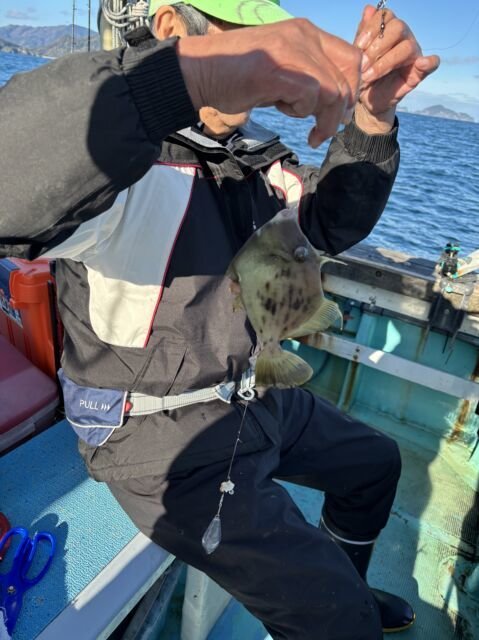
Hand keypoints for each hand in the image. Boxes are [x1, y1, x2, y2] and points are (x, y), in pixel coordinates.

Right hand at [177, 19, 362, 147]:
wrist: (199, 71)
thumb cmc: (235, 75)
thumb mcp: (279, 68)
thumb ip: (306, 76)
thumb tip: (332, 103)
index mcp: (305, 32)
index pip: (351, 57)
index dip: (352, 89)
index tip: (340, 113)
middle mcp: (303, 35)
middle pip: (347, 77)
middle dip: (340, 112)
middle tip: (324, 131)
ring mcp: (291, 50)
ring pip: (332, 90)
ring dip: (324, 119)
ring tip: (309, 131)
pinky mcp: (278, 69)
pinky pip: (310, 96)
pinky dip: (302, 113)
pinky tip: (283, 112)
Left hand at [354, 5, 439, 131]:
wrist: (367, 99)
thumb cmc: (363, 74)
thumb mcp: (358, 55)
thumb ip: (363, 33)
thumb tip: (369, 9)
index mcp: (387, 29)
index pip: (385, 16)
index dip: (371, 29)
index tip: (358, 47)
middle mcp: (403, 37)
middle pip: (398, 27)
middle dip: (377, 46)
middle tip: (362, 65)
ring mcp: (413, 54)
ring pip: (406, 47)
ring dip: (385, 62)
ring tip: (369, 77)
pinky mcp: (418, 73)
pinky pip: (431, 64)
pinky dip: (429, 62)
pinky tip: (421, 63)